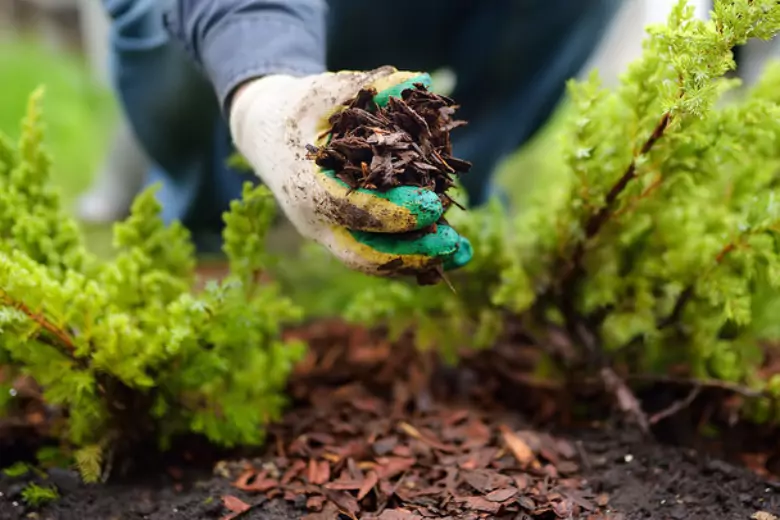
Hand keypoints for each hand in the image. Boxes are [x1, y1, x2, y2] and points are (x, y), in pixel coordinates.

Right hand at [229, 66, 472, 276]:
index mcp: (306, 187)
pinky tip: (448, 249)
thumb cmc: (296, 109)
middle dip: (410, 253)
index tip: (434, 205)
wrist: (265, 133)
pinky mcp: (340, 235)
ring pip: (372, 261)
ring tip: (462, 252)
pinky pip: (376, 254)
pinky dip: (410, 256)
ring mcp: (326, 234)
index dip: (394, 212)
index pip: (352, 209)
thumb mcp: (323, 91)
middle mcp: (314, 220)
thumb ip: (368, 86)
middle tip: (454, 244)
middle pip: (363, 253)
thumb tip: (421, 81)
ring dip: (417, 261)